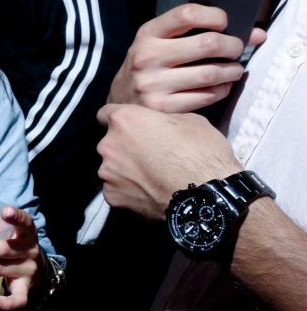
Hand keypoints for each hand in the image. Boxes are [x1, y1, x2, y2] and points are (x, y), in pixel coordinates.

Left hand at [0, 183, 42, 310]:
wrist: (35, 268)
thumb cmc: (9, 240)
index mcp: (25, 232)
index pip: (24, 222)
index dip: (17, 217)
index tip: (5, 211)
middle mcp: (27, 251)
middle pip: (1, 249)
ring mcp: (26, 272)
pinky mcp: (24, 290)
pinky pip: (17, 300)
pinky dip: (4, 303)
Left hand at [96, 104, 241, 219]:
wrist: (204, 196)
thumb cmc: (200, 153)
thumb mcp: (190, 120)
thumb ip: (163, 120)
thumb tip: (159, 125)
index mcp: (124, 121)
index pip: (106, 113)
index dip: (120, 120)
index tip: (131, 127)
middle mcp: (108, 145)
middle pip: (110, 143)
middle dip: (125, 147)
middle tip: (149, 156)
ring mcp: (107, 173)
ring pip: (112, 168)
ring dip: (125, 170)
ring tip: (151, 178)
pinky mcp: (112, 197)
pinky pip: (116, 189)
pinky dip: (128, 191)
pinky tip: (148, 193)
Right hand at [108, 3, 265, 112]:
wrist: (120, 99)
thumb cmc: (150, 64)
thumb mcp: (160, 41)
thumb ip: (197, 32)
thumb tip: (256, 34)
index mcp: (147, 34)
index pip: (187, 14)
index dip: (215, 16)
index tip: (224, 23)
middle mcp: (147, 57)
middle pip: (208, 43)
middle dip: (233, 46)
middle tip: (236, 49)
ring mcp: (153, 84)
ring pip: (211, 73)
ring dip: (232, 71)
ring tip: (233, 70)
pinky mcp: (161, 107)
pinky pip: (206, 96)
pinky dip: (221, 90)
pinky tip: (220, 87)